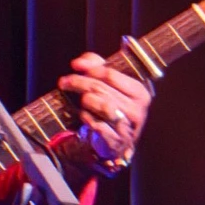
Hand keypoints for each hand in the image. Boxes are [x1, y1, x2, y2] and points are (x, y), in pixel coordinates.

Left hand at [57, 53, 151, 167]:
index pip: (111, 74)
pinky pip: (97, 125)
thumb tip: (78, 62)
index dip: (91, 69)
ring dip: (86, 101)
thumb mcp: (110, 85)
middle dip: (79, 83)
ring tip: (83, 101)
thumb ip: (96, 67)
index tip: (75, 67)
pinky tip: (84, 116)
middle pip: (102, 89)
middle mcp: (137, 109)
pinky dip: (87, 118)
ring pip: (102, 105)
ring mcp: (128, 126)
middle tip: (64, 82)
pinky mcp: (116, 141)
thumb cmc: (113, 108)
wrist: (118, 141)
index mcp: (140, 92)